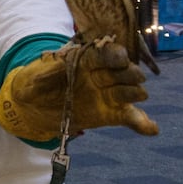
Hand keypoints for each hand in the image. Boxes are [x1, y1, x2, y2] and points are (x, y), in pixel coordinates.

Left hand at [0, 40, 154, 137]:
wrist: (31, 107)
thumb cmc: (32, 85)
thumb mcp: (32, 78)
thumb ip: (44, 75)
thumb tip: (55, 69)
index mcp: (85, 60)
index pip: (105, 54)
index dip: (114, 55)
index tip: (120, 58)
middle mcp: (101, 75)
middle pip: (122, 71)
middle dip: (129, 73)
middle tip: (135, 78)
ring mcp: (107, 95)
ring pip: (128, 92)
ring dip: (135, 93)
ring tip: (139, 96)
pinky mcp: (109, 114)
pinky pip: (129, 117)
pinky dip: (141, 123)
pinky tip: (151, 129)